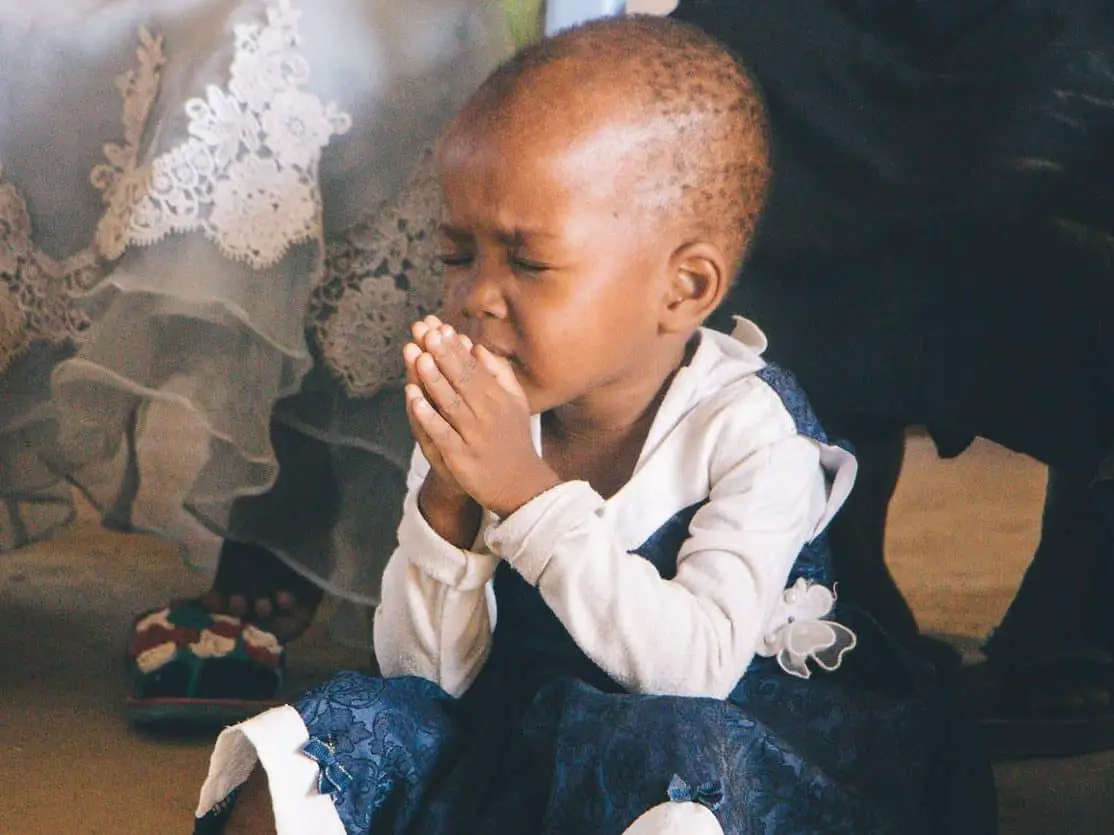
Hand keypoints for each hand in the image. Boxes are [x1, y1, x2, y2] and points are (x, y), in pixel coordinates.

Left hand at [403, 319, 559, 516]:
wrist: (520, 484)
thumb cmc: (513, 439)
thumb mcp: (516, 403)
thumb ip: (499, 374)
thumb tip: (479, 348)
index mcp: (499, 398)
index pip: (474, 368)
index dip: (455, 348)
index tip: (440, 328)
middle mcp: (487, 413)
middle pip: (462, 380)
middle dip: (443, 355)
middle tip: (427, 332)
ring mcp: (474, 435)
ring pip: (450, 403)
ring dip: (433, 380)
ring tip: (419, 357)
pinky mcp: (461, 456)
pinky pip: (442, 433)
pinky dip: (428, 416)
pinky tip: (413, 401)